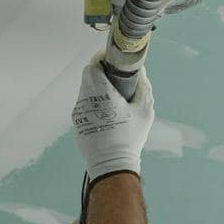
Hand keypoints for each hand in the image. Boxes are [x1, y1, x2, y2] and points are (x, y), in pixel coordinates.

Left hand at [71, 57, 153, 179]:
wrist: (112, 165)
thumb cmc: (129, 138)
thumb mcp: (145, 111)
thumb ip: (142, 86)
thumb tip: (140, 71)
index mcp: (101, 93)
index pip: (93, 65)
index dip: (102, 58)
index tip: (112, 58)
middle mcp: (85, 100)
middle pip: (88, 76)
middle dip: (101, 72)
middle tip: (116, 76)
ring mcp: (79, 112)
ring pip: (85, 90)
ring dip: (97, 87)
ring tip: (113, 95)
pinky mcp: (78, 122)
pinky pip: (85, 104)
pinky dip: (94, 101)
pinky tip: (107, 112)